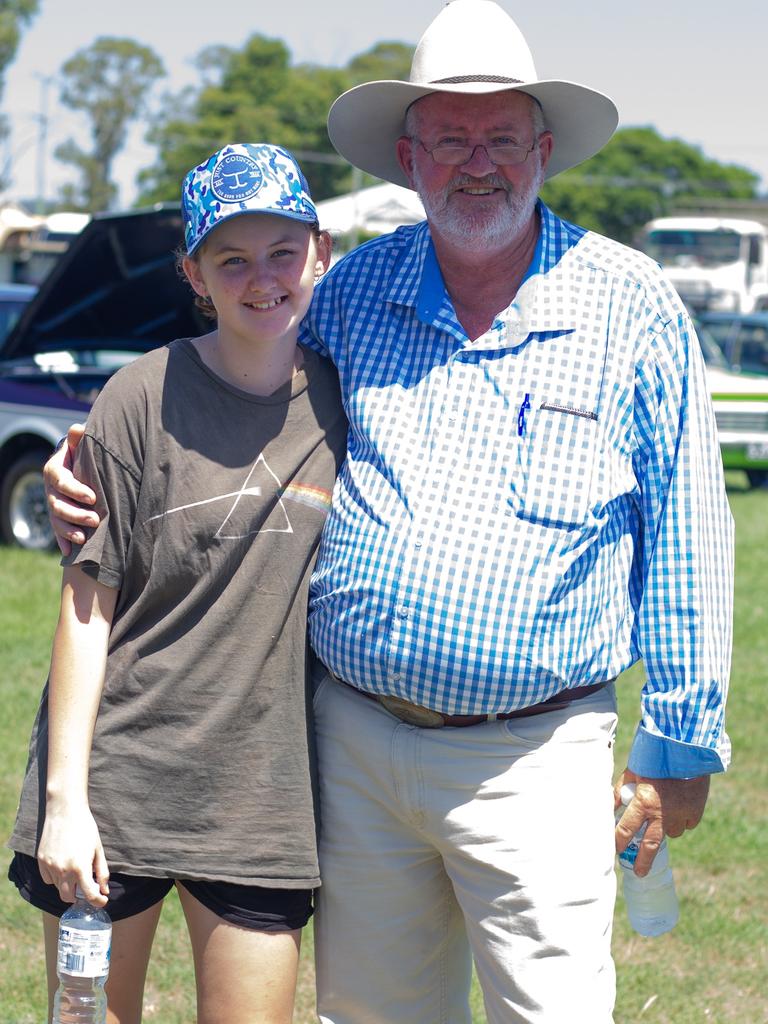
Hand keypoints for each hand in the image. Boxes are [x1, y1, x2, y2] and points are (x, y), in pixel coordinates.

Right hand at [37, 801, 109, 906]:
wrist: (65, 811)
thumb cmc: (85, 828)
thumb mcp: (98, 849)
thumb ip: (102, 872)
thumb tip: (104, 891)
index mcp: (81, 867)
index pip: (89, 895)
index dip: (98, 901)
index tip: (102, 901)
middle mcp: (63, 870)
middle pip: (69, 898)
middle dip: (79, 896)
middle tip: (87, 887)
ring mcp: (50, 867)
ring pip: (58, 888)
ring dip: (68, 885)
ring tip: (75, 869)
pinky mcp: (41, 862)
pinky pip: (48, 879)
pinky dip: (56, 878)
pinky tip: (63, 865)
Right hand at [43, 424, 98, 554]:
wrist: (77, 467)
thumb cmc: (82, 456)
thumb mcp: (80, 447)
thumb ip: (79, 440)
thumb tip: (79, 429)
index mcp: (55, 471)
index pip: (62, 482)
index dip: (76, 490)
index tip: (93, 497)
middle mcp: (51, 490)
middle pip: (58, 505)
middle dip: (76, 514)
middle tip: (95, 520)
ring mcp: (53, 505)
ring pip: (57, 520)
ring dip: (69, 530)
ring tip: (85, 538)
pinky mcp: (58, 518)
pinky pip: (57, 531)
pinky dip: (63, 541)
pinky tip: (70, 551)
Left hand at [614, 768, 709, 876]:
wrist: (687, 750)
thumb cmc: (655, 758)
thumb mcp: (632, 772)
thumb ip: (620, 791)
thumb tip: (609, 807)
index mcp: (643, 802)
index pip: (625, 830)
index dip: (618, 842)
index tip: (615, 851)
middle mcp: (661, 812)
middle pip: (650, 845)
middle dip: (642, 861)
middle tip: (639, 873)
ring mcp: (681, 814)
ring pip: (671, 832)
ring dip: (664, 829)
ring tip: (661, 817)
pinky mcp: (696, 812)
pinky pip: (686, 823)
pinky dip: (681, 820)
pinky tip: (677, 808)